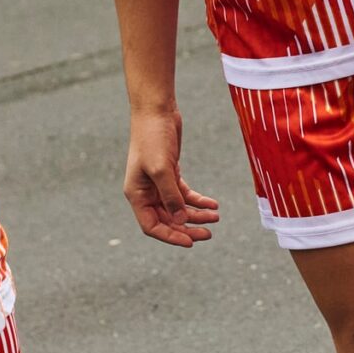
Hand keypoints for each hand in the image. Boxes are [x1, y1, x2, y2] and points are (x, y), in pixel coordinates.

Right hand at [123, 108, 220, 246]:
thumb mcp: (162, 169)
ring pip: (178, 208)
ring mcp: (158, 183)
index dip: (171, 236)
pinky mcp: (170, 173)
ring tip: (216, 216)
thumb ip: (171, 197)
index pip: (152, 226)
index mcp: (137, 194)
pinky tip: (213, 203)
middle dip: (188, 228)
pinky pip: (184, 194)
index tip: (191, 242)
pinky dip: (198, 200)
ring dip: (196, 214)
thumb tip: (181, 221)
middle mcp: (146, 192)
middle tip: (209, 233)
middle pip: (167, 220)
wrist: (156, 110)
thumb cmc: (152, 137)